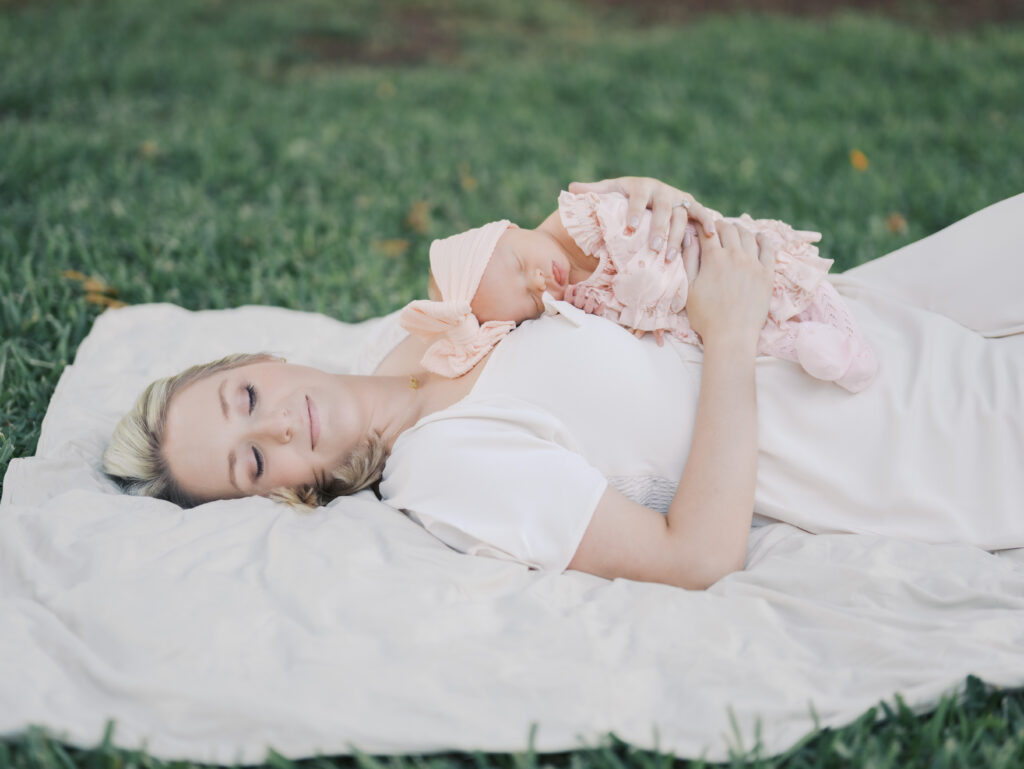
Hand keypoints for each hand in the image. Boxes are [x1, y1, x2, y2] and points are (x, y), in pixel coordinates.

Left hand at [568, 176, 716, 258]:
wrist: (652, 190)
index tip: (629, 226)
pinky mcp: (691, 206)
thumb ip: (593, 192)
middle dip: (658, 228)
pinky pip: (701, 214)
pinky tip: (712, 234)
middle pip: (662, 209)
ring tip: (670, 257)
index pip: (637, 198)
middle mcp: (662, 191)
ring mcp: (678, 198)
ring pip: (681, 216)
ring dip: (677, 236)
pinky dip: (707, 222)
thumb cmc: (626, 195)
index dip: (634, 210)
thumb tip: (570, 188)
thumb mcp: (611, 192)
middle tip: (653, 247)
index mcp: (640, 186)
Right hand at [685, 222, 776, 346]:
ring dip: (740, 230)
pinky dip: (763, 239)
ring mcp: (753, 264)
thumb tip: (689, 237)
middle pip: (729, 230)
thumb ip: (689, 260)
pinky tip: (760, 237)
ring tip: (735, 231)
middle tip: (717, 229)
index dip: (702, 227)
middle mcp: (735, 256)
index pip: (707, 233)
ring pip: (748, 235)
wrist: (732, 336)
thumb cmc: (705, 317)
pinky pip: (768, 249)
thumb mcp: (689, 289)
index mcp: (713, 258)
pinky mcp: (767, 274)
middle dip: (720, 226)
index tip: (700, 228)